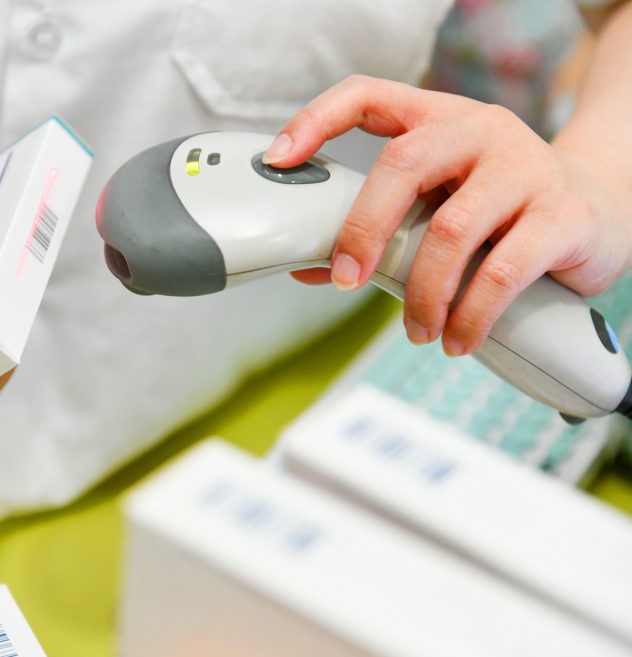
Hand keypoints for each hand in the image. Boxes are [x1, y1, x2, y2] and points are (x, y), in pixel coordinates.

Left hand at [263, 75, 631, 355]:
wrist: (602, 209)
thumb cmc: (500, 209)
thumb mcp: (437, 205)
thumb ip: (380, 230)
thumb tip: (309, 269)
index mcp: (438, 120)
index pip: (368, 95)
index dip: (317, 119)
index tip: (279, 159)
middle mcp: (480, 132)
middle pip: (403, 161)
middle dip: (363, 228)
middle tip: (347, 280)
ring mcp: (525, 168)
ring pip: (452, 228)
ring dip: (422, 292)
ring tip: (416, 331)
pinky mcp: (563, 215)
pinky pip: (503, 271)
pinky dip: (470, 314)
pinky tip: (457, 339)